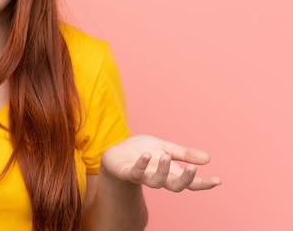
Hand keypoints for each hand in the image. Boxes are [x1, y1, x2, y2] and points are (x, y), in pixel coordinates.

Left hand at [100, 134, 221, 191]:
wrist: (117, 152)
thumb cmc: (143, 151)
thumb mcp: (166, 148)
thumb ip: (184, 154)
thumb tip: (208, 159)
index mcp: (170, 172)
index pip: (190, 183)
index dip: (203, 183)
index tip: (218, 180)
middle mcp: (158, 177)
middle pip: (175, 186)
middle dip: (184, 179)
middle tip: (192, 168)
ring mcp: (142, 176)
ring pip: (155, 182)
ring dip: (162, 170)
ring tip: (166, 157)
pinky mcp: (127, 172)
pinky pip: (135, 172)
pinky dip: (141, 164)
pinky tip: (146, 155)